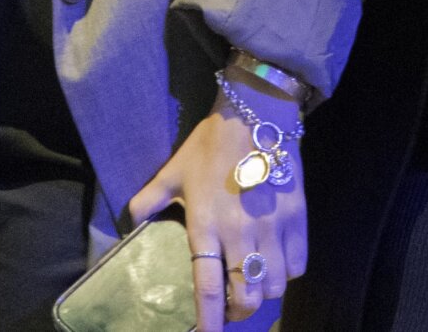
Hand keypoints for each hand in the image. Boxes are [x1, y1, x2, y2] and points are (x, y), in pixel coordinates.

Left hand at [125, 81, 306, 329]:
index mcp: (206, 227)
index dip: (208, 322)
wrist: (256, 116)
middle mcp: (241, 235)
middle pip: (246, 296)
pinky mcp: (298, 220)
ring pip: (275, 286)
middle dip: (238, 313)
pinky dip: (287, 273)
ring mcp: (273, 229)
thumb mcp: (173, 171)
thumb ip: (149, 199)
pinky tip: (275, 264)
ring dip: (262, 293)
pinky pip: (298, 265)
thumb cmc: (210, 145)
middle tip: (230, 308)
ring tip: (251, 286)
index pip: (207, 288)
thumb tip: (130, 219)